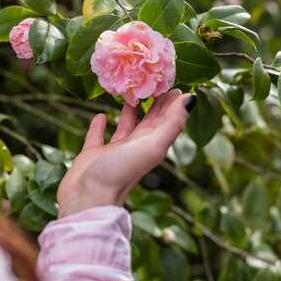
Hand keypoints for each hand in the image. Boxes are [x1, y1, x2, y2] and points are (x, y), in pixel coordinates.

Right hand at [57, 89, 196, 217]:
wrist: (88, 196)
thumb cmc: (121, 171)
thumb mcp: (153, 145)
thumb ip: (173, 122)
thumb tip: (192, 98)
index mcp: (152, 146)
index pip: (166, 121)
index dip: (172, 104)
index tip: (174, 85)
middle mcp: (135, 148)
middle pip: (149, 123)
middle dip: (154, 105)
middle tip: (156, 84)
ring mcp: (114, 152)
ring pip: (125, 128)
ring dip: (129, 112)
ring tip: (131, 95)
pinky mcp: (93, 155)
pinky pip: (98, 136)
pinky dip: (100, 126)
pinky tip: (101, 114)